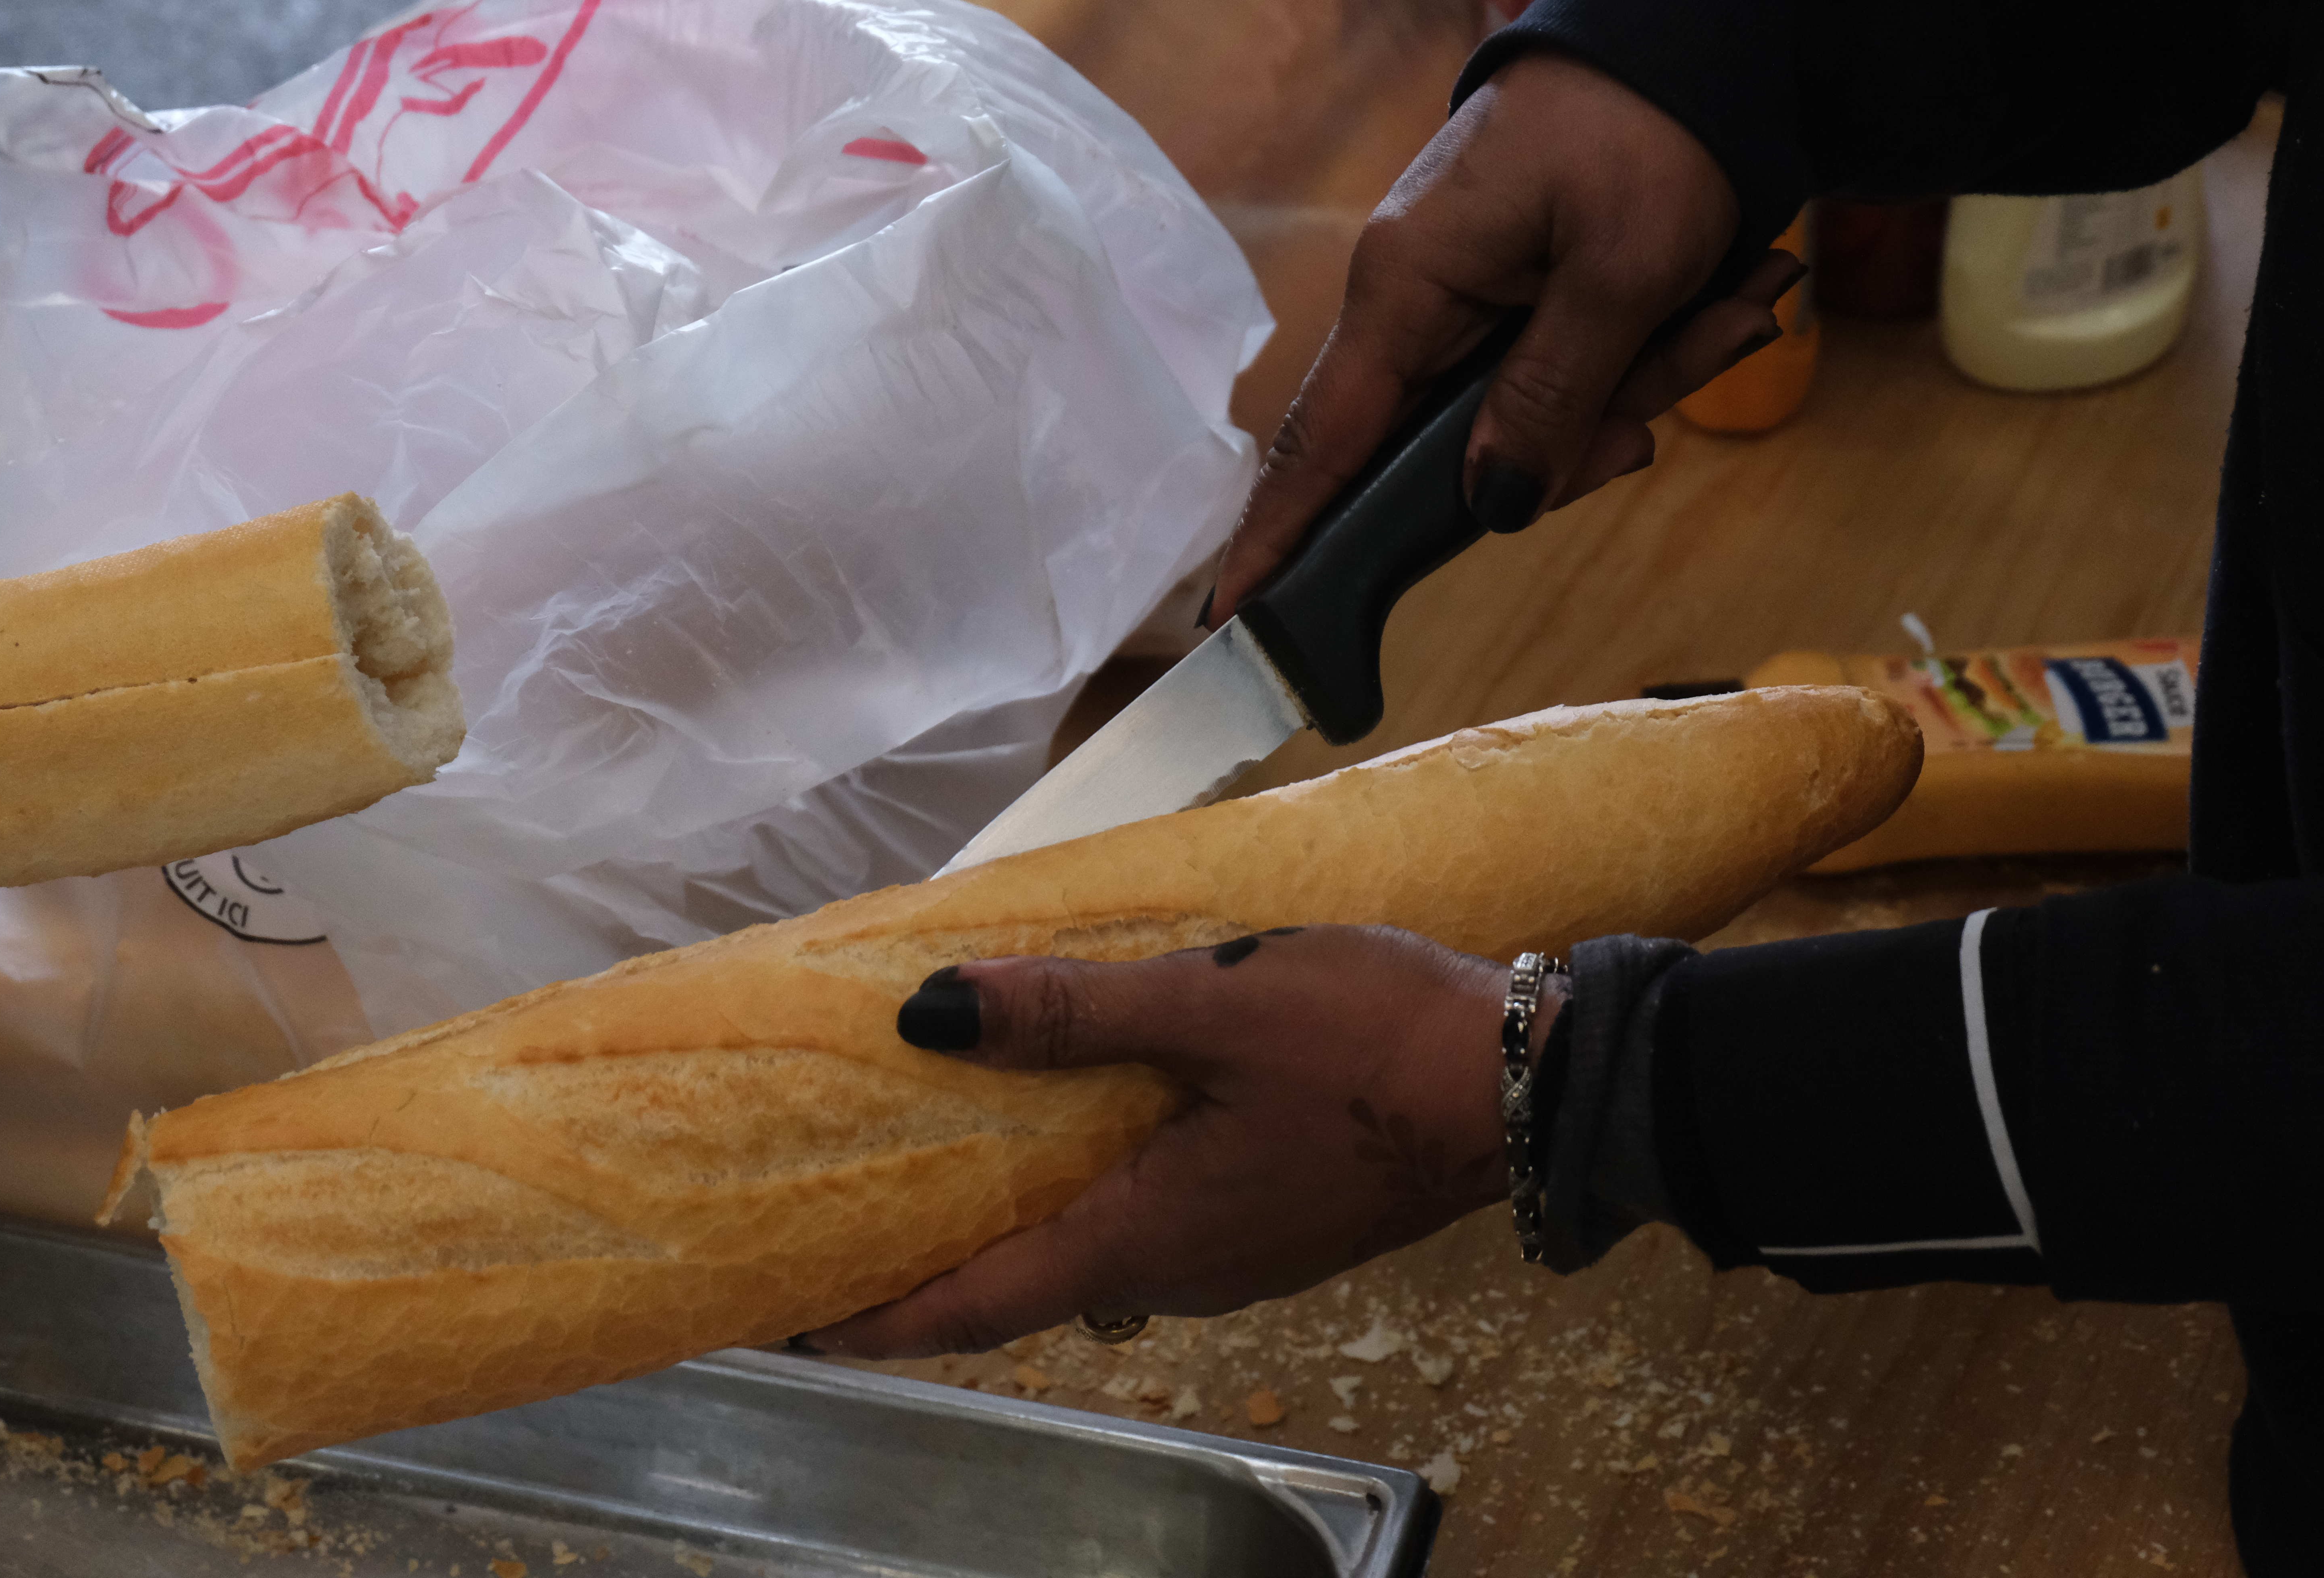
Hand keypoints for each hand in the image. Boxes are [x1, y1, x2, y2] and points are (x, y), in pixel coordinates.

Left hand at [801, 925, 1565, 1358]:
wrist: (1530, 1082)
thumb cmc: (1372, 1041)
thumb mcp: (1214, 1001)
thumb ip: (1074, 1012)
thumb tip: (930, 1016)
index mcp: (1144, 1235)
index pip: (974, 1306)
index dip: (877, 1318)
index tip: (793, 1322)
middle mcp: (1178, 1271)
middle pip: (1023, 1286)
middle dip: (933, 1269)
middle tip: (850, 1228)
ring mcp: (1232, 1254)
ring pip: (1090, 1255)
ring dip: (1015, 1227)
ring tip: (947, 1168)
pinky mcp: (1274, 1221)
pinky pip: (1149, 1226)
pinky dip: (1085, 1197)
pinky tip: (1076, 1135)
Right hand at [1202, 53, 1802, 626]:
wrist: (1690, 39)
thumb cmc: (1647, 131)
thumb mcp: (1620, 273)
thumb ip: (1553, 399)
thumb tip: (1493, 505)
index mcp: (1407, 288)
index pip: (1321, 441)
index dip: (1281, 534)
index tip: (1233, 617)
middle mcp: (1416, 304)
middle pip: (1456, 449)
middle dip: (1579, 442)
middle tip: (1672, 407)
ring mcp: (1465, 306)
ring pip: (1533, 418)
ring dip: (1645, 382)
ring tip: (1737, 304)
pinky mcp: (1515, 303)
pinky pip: (1569, 376)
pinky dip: (1654, 355)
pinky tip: (1725, 303)